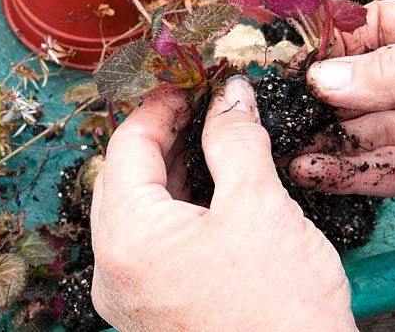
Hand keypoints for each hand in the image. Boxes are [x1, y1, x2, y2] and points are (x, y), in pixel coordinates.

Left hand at [90, 77, 355, 330]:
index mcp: (127, 237)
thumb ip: (236, 139)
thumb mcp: (259, 206)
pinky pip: (152, 243)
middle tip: (201, 110)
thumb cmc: (280, 313)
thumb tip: (231, 96)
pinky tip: (210, 193)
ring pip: (138, 212)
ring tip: (209, 144)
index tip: (190, 85)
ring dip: (170, 172)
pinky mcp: (154, 309)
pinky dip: (177, 210)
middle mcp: (114, 269)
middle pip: (124, 178)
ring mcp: (131, 294)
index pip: (127, 147)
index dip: (160, 107)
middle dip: (162, 137)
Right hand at [291, 0, 394, 247]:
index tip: (292, 55)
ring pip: (372, 128)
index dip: (336, 40)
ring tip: (287, 142)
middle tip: (280, 104)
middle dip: (325, 92)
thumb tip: (325, 76)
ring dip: (330, 136)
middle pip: (370, 80)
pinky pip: (387, 169)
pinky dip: (350, 170)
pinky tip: (315, 169)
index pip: (381, 27)